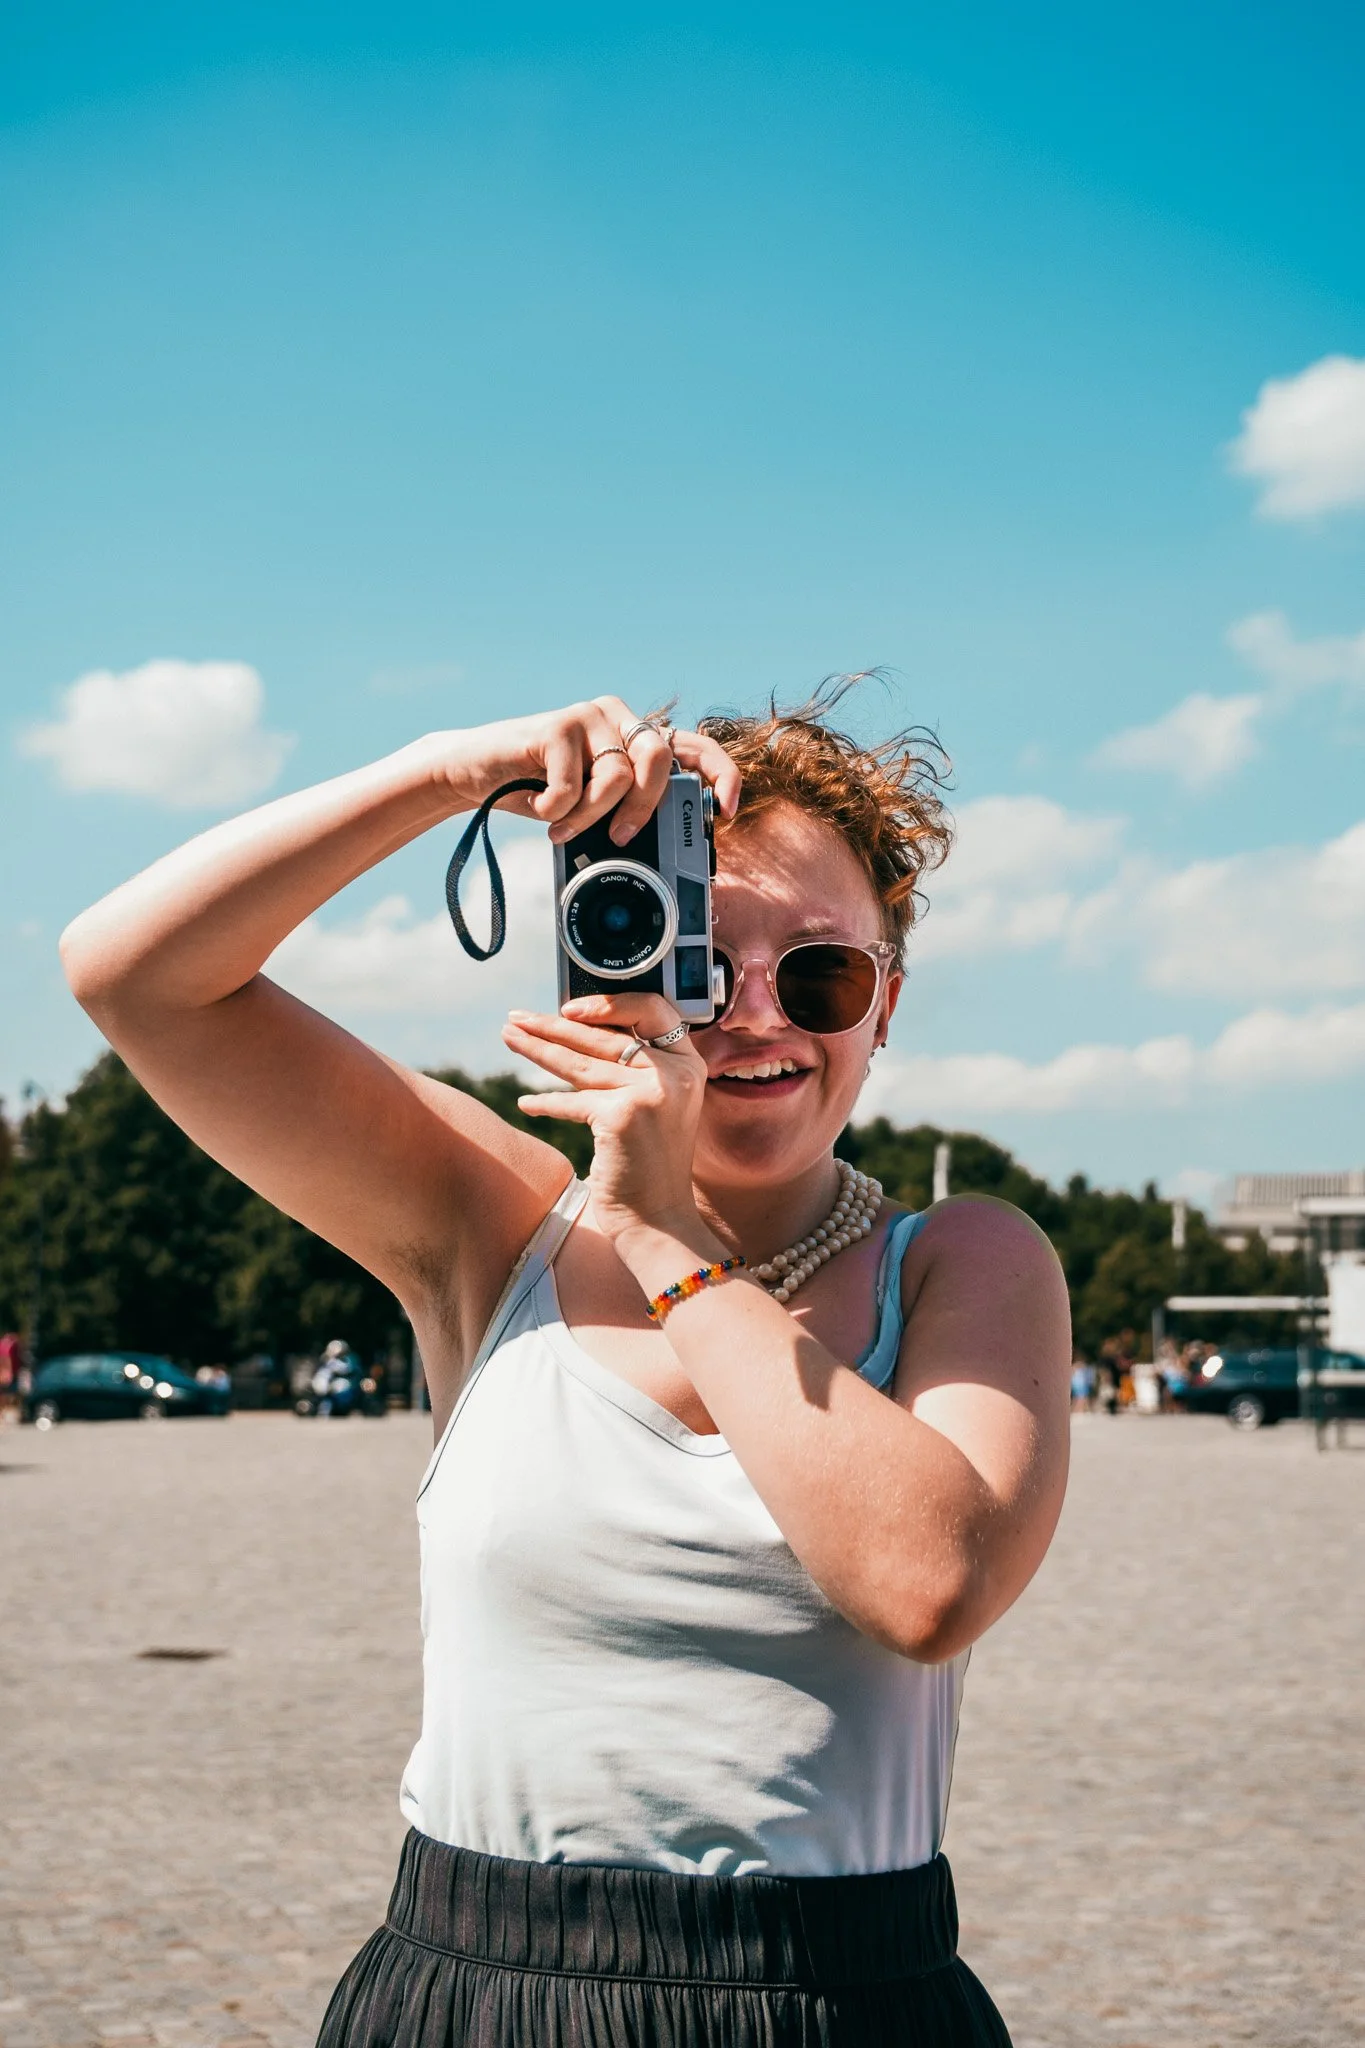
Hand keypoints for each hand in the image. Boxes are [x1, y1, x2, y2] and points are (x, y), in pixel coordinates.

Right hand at [437, 700, 739, 847]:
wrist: (475, 774)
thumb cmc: (538, 792)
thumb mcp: (591, 807)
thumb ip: (626, 810)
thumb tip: (667, 850)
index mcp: (636, 738)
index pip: (695, 746)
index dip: (722, 774)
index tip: (728, 809)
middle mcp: (619, 718)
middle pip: (660, 759)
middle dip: (643, 807)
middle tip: (620, 837)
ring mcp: (589, 716)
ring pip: (616, 777)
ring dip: (588, 815)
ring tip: (561, 824)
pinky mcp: (558, 724)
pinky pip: (574, 782)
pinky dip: (557, 807)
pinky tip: (538, 803)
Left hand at [501, 992, 712, 1249]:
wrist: (658, 1220)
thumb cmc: (653, 1166)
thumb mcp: (655, 1107)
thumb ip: (633, 1072)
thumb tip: (577, 1036)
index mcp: (689, 1065)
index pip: (654, 1010)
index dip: (610, 1004)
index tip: (570, 1008)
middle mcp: (676, 1074)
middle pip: (605, 1036)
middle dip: (552, 1025)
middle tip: (517, 1017)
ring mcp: (651, 1093)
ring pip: (582, 1062)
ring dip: (538, 1049)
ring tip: (508, 1037)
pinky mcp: (622, 1115)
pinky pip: (572, 1101)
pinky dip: (546, 1103)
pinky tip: (525, 1103)